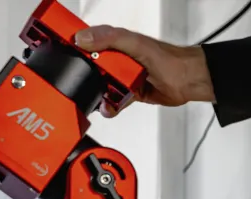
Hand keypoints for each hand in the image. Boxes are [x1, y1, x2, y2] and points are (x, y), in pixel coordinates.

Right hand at [74, 25, 214, 116]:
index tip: (62, 53)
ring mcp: (124, 77)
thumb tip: (84, 38)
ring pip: (101, 87)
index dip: (74, 46)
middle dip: (84, 77)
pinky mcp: (130, 93)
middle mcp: (118, 58)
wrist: (188, 81)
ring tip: (98, 99)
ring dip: (97, 95)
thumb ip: (110, 39)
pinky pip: (114, 101)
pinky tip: (109, 109)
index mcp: (117, 42)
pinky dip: (110, 107)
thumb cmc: (169, 60)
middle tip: (80, 83)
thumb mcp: (136, 45)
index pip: (88, 40)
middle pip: (91, 67)